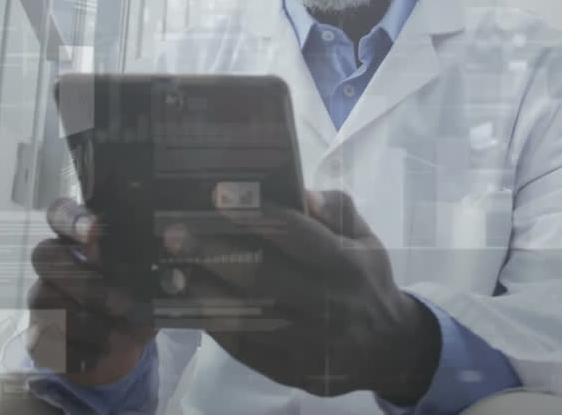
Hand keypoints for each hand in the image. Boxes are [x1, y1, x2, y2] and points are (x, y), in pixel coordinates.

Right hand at [27, 198, 156, 387]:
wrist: (121, 350)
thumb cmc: (136, 302)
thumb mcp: (154, 282)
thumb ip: (162, 259)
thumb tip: (175, 239)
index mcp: (80, 240)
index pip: (61, 213)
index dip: (72, 219)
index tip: (94, 231)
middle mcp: (55, 264)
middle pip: (43, 253)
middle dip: (82, 279)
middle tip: (120, 302)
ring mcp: (41, 298)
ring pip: (45, 299)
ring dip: (87, 321)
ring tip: (119, 336)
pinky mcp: (37, 335)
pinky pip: (46, 338)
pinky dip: (79, 350)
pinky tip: (102, 353)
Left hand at [177, 189, 440, 402]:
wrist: (388, 350)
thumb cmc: (367, 281)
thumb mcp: (366, 239)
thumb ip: (337, 209)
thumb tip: (302, 193)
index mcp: (346, 266)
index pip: (296, 235)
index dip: (255, 215)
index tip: (216, 196)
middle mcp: (325, 305)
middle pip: (261, 277)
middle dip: (212, 253)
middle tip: (174, 234)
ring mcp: (305, 342)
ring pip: (245, 316)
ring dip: (204, 291)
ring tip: (173, 270)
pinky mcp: (288, 368)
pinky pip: (242, 346)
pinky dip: (214, 323)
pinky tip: (192, 301)